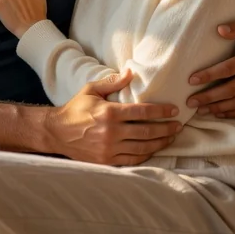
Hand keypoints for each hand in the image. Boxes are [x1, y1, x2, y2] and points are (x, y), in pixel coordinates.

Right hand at [46, 70, 181, 165]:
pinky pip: (132, 159)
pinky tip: (154, 149)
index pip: (142, 112)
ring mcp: (109, 148)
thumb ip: (112, 82)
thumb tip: (131, 72)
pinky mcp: (107, 160)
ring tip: (171, 137)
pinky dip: (146, 155)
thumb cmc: (75, 109)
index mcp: (109, 113)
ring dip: (160, 143)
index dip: (161, 111)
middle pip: (147, 131)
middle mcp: (111, 132)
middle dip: (166, 128)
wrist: (56, 132)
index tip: (174, 110)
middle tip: (178, 125)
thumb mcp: (91, 90)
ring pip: (143, 147)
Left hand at [186, 17, 234, 118]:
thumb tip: (219, 29)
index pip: (227, 70)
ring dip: (218, 108)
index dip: (209, 76)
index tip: (192, 80)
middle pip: (229, 90)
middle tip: (191, 101)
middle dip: (209, 97)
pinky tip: (220, 114)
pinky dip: (234, 113)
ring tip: (201, 110)